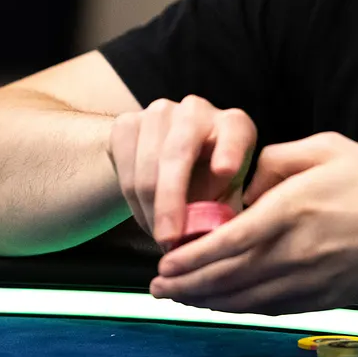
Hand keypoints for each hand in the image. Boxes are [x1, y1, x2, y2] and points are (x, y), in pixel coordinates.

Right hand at [107, 95, 255, 248]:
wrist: (169, 164)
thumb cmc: (207, 185)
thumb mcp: (225, 199)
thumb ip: (223, 217)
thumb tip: (214, 245)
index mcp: (233, 125)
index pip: (234, 133)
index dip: (229, 150)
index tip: (225, 171)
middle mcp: (196, 111)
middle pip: (177, 154)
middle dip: (170, 201)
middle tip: (168, 239)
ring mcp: (159, 112)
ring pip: (146, 165)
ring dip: (149, 208)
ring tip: (158, 237)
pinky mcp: (128, 122)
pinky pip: (123, 164)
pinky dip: (131, 199)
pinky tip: (145, 218)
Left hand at [150, 132, 357, 313]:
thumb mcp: (328, 148)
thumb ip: (278, 160)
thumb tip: (247, 185)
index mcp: (290, 212)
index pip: (225, 243)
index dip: (188, 258)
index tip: (163, 262)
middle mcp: (294, 253)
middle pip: (226, 280)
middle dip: (186, 286)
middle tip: (157, 287)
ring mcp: (310, 281)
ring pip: (245, 301)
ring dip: (208, 303)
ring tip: (182, 299)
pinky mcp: (326, 298)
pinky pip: (273, 309)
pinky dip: (242, 310)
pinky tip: (227, 305)